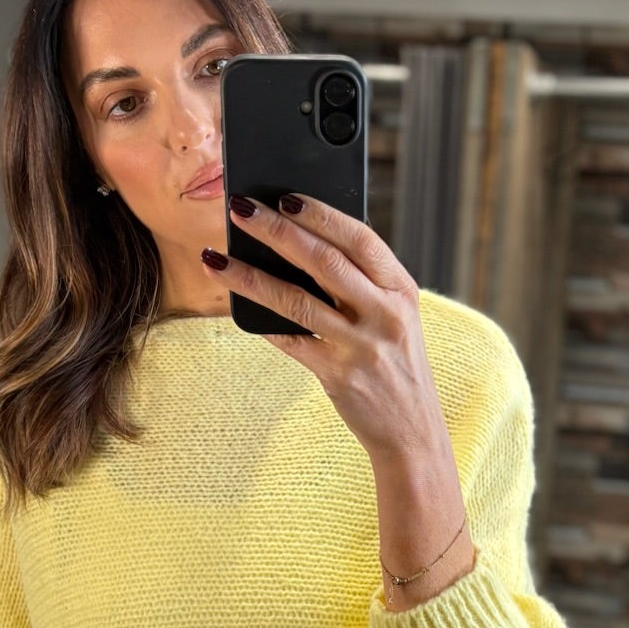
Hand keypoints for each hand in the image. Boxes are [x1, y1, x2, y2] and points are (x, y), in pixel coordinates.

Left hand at [200, 193, 449, 462]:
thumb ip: (362, 284)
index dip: (321, 213)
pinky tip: (235, 302)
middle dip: (275, 230)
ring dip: (249, 275)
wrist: (413, 431)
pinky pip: (290, 341)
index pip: (360, 239)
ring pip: (296, 299)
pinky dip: (260, 321)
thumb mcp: (396, 317)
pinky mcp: (339, 376)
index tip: (285, 196)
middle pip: (323, 260)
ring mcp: (362, 346)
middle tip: (239, 208)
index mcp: (401, 290)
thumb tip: (299, 244)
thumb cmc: (396, 366)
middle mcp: (385, 314)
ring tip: (216, 258)